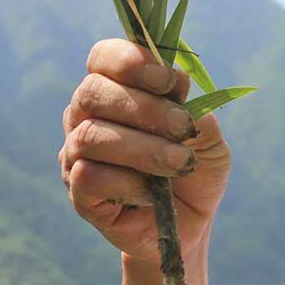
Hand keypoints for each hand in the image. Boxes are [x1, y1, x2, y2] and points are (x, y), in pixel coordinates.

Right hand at [59, 39, 231, 265]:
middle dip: (144, 107)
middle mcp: (86, 119)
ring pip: (91, 136)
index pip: (102, 58)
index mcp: (114, 92)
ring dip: (143, 148)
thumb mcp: (207, 137)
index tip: (170, 81)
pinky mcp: (79, 195)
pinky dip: (128, 182)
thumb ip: (194, 107)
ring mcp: (76, 157)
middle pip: (93, 92)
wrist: (188, 226)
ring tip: (180, 163)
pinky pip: (88, 177)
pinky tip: (153, 193)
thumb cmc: (193, 173)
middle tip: (184, 128)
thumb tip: (177, 82)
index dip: (131, 60)